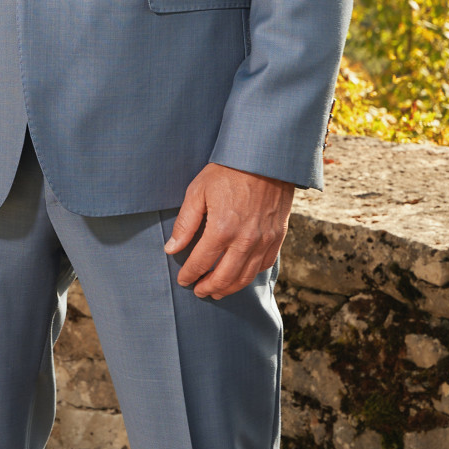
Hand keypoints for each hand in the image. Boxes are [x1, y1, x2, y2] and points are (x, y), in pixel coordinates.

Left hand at [164, 162, 294, 300]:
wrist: (265, 157)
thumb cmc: (228, 170)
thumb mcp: (198, 191)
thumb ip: (185, 224)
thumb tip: (171, 248)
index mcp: (222, 229)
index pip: (201, 263)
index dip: (189, 274)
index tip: (183, 280)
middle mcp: (245, 240)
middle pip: (224, 277)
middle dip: (209, 288)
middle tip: (199, 291)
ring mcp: (264, 240)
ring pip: (246, 276)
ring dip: (229, 288)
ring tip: (217, 291)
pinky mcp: (277, 236)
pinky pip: (264, 265)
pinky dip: (250, 275)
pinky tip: (241, 275)